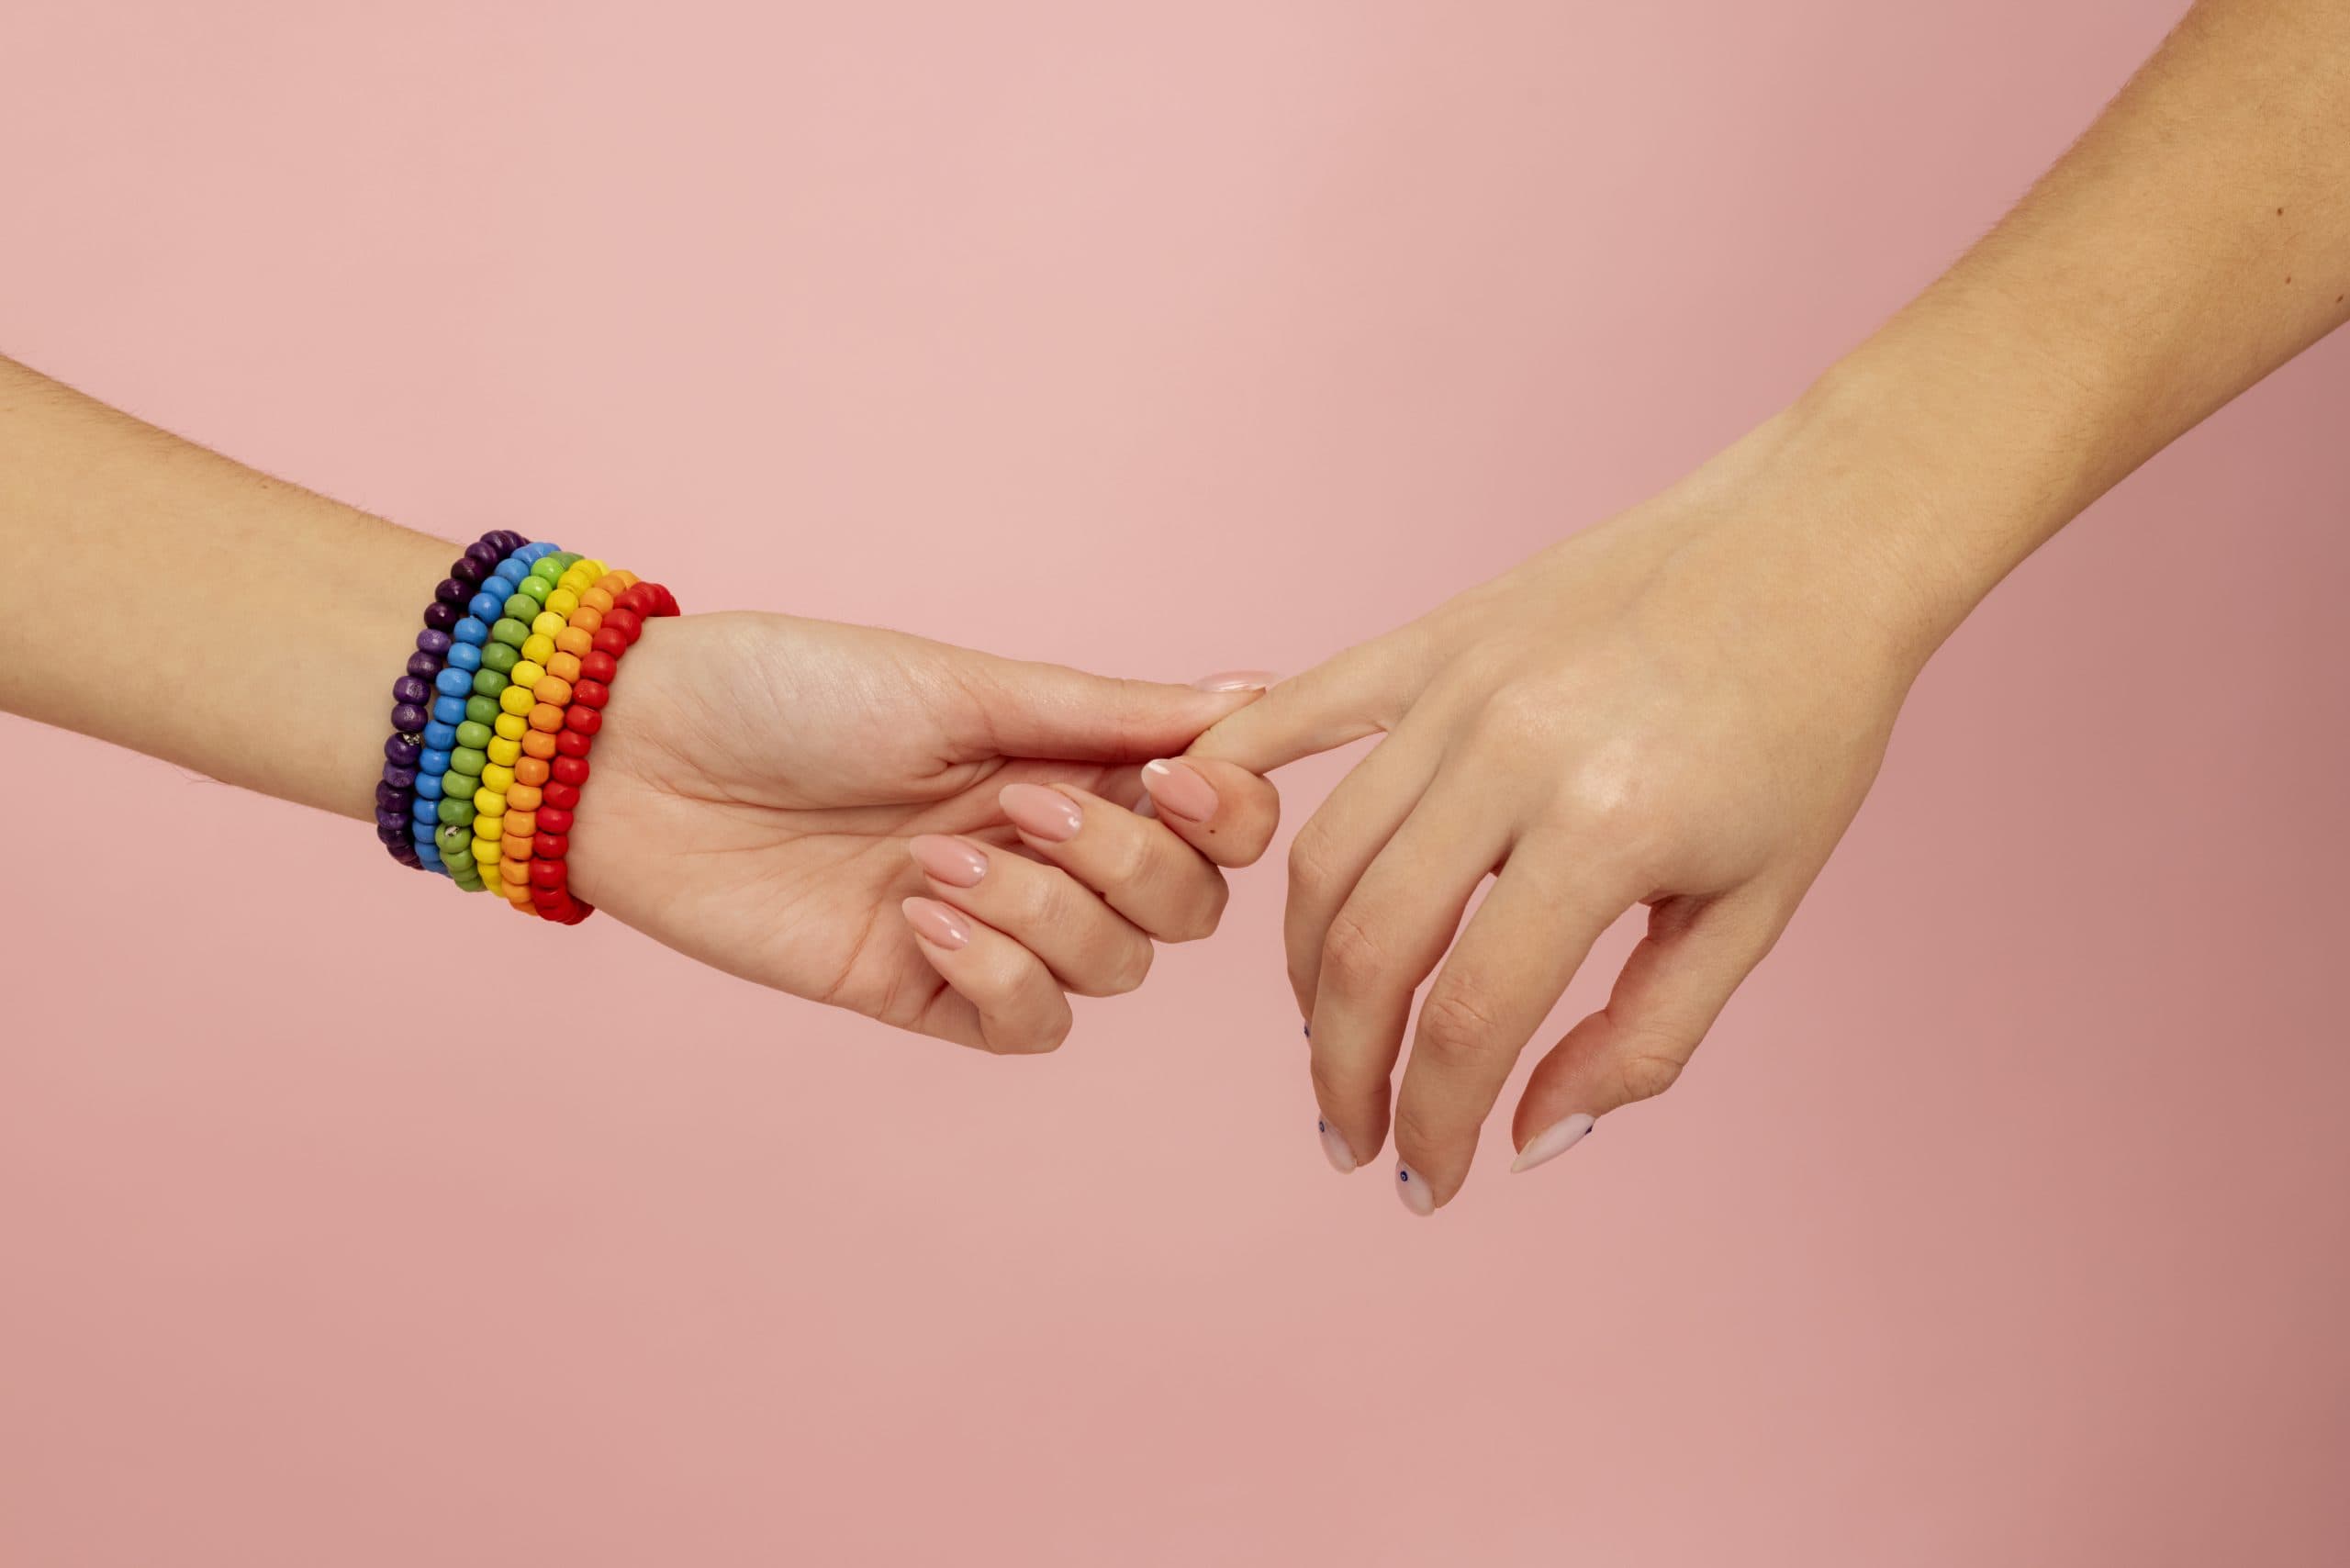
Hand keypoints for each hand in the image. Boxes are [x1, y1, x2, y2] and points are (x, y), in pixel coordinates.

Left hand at [565, 610, 1277, 1052]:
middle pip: (1187, 907)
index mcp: (1072, 758)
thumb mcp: (962, 685)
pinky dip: (1000, 973)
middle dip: (1132, 863)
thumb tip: (1257, 695)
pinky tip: (920, 919)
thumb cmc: (792, 690)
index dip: (1231, 811)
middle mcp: (1050, 848)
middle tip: (1021, 805)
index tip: (1181, 778)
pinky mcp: (925, 992)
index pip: (1218, 815)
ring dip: (1045, 910)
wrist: (638, 757)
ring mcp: (993, 925)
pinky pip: (1029, 1026)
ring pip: (1117, 971)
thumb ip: (1108, 712)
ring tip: (933, 859)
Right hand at [1193, 416, 1941, 1208]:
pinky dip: (1240, 776)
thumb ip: (1645, 1039)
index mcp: (1606, 831)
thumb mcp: (1758, 908)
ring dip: (1304, 972)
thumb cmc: (1808, 730)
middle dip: (1342, 1068)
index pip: (1471, 1018)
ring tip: (1329, 1033)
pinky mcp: (1432, 638)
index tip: (1431, 1182)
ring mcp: (1457, 687)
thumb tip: (1530, 1139)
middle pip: (1366, 948)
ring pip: (1321, 856)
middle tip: (1351, 1135)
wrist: (1816, 544)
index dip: (1436, 1121)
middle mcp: (1509, 754)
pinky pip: (1301, 713)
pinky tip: (1211, 840)